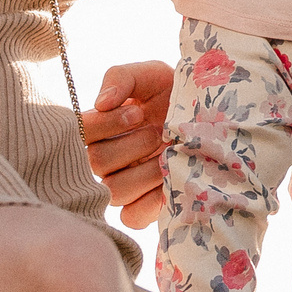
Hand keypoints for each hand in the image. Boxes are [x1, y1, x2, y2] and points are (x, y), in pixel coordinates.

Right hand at [80, 60, 172, 226]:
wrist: (211, 117)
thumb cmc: (173, 92)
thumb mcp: (149, 74)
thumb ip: (120, 78)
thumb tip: (101, 102)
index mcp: (100, 128)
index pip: (80, 133)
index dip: (106, 124)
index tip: (137, 111)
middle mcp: (105, 159)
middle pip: (97, 163)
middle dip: (132, 144)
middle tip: (157, 132)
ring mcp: (122, 185)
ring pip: (114, 191)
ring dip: (145, 171)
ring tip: (168, 154)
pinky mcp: (142, 208)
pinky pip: (132, 217)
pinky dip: (150, 202)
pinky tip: (169, 178)